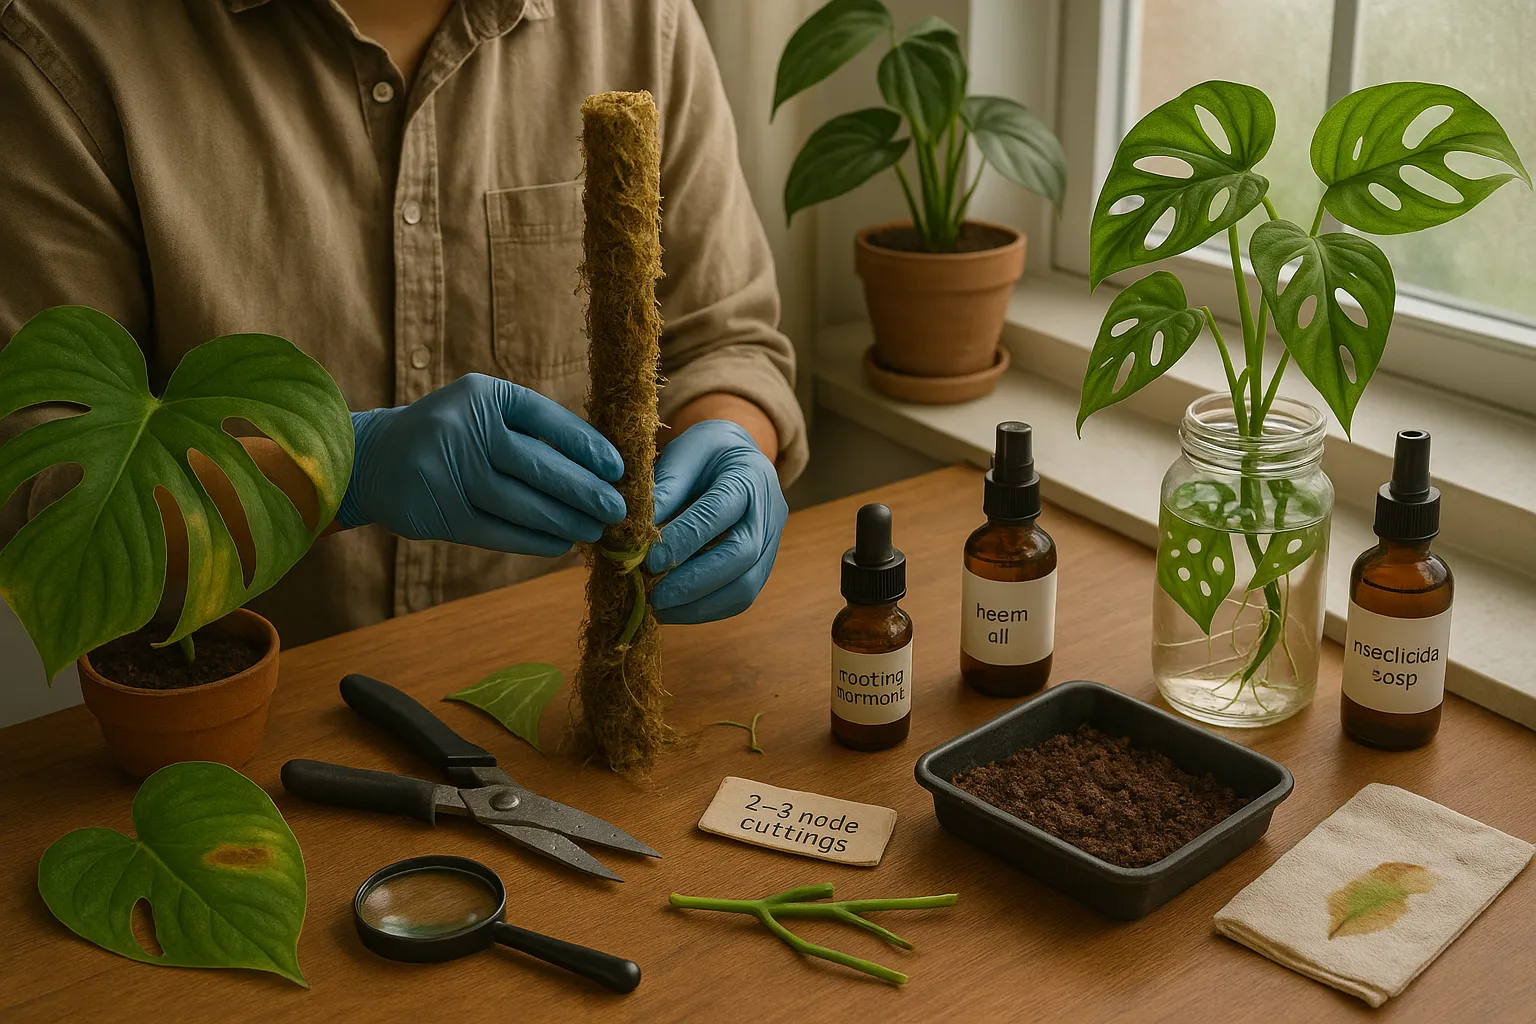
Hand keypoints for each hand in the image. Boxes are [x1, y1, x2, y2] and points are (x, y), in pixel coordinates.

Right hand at [337, 373, 625, 555]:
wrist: (374, 458)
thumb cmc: (451, 434)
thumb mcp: (482, 412)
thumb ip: (530, 431)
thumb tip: (598, 469)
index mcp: (483, 396)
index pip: (546, 417)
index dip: (586, 444)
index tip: (618, 468)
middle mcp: (463, 428)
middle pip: (537, 465)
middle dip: (584, 490)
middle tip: (617, 509)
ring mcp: (447, 470)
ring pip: (520, 503)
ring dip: (564, 520)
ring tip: (594, 530)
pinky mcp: (437, 511)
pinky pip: (497, 531)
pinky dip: (533, 540)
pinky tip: (561, 543)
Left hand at [644, 420, 786, 622]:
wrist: (739, 457)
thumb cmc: (705, 454)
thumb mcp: (682, 454)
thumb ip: (664, 489)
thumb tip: (636, 532)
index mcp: (748, 474)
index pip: (718, 513)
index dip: (685, 540)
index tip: (650, 561)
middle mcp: (769, 511)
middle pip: (742, 555)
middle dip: (695, 582)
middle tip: (654, 596)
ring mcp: (773, 542)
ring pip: (746, 586)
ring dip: (700, 605)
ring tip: (660, 609)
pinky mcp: (765, 565)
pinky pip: (742, 596)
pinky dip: (707, 609)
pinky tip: (675, 609)